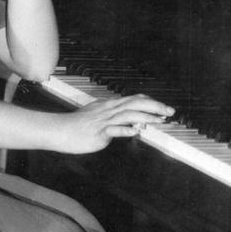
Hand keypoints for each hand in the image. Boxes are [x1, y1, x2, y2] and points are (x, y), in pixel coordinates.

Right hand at [53, 93, 172, 154]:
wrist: (60, 130)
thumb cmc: (77, 125)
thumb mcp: (97, 115)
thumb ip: (113, 117)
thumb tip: (128, 121)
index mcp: (110, 105)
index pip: (135, 99)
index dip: (151, 102)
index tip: (164, 108)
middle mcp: (110, 109)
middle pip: (136, 103)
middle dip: (155, 106)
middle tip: (170, 112)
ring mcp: (104, 120)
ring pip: (129, 114)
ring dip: (147, 116)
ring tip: (160, 120)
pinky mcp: (99, 132)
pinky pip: (114, 130)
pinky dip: (126, 130)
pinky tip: (136, 131)